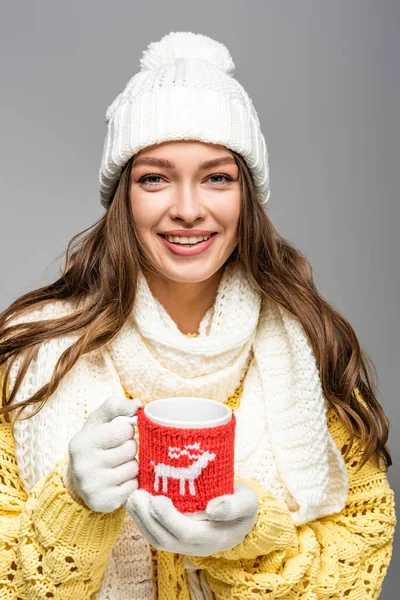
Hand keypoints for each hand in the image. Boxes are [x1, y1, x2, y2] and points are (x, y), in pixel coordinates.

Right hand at [63, 395, 140, 512]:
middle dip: (130, 448)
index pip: (124, 430)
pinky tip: (120, 480)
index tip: (120, 434)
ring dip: (132, 465)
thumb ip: (118, 406)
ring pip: (133, 469)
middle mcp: (83, 465)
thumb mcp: (101, 419)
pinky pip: (133, 488)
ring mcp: (92, 486)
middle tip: (120, 450)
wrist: (80, 478)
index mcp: (82, 441)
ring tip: (120, 464)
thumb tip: (138, 406)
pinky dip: (131, 482)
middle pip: (130, 450)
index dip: (127, 431)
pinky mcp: (102, 502)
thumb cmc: (97, 440)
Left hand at [124, 482, 258, 555]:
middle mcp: (196, 546)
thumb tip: (213, 509)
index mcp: (213, 538)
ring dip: (141, 520)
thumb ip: (233, 505)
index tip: (156, 498)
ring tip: (132, 498)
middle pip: (166, 540)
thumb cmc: (244, 505)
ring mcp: (185, 544)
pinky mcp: (176, 536)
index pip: (186, 533)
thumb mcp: (247, 502)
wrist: (243, 516)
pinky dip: (143, 520)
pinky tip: (136, 502)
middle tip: (136, 496)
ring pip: (157, 539)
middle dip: (147, 519)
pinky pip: (156, 533)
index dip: (169, 518)